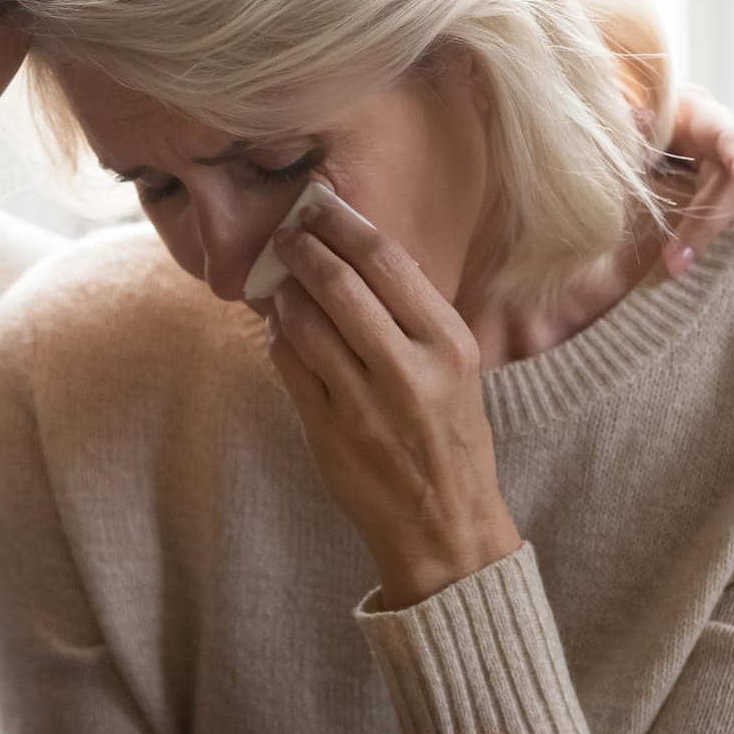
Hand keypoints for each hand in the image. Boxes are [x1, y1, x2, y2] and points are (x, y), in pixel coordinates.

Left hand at [268, 203, 520, 609]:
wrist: (447, 528)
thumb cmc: (450, 437)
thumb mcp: (455, 368)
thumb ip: (413, 314)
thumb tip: (358, 252)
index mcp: (447, 343)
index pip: (387, 261)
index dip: (344, 225)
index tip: (318, 206)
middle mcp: (409, 368)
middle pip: (339, 283)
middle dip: (303, 249)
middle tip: (285, 235)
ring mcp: (364, 402)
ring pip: (304, 322)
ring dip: (284, 294)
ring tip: (280, 282)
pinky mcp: (328, 431)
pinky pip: (288, 365)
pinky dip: (279, 338)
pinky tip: (282, 330)